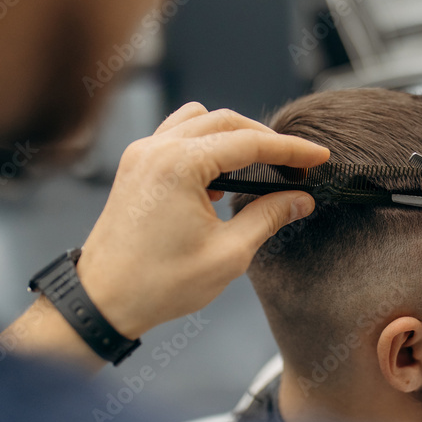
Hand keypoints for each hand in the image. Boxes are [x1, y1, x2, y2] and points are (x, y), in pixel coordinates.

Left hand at [75, 102, 328, 338]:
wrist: (102, 301)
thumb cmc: (159, 283)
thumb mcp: (228, 254)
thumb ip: (268, 217)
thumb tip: (301, 199)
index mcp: (179, 165)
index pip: (249, 143)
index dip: (291, 149)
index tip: (318, 156)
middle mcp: (157, 149)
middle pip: (225, 120)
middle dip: (265, 138)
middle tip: (295, 163)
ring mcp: (141, 154)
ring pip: (199, 120)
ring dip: (233, 135)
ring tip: (258, 165)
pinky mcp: (135, 166)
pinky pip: (177, 135)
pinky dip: (205, 144)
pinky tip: (219, 178)